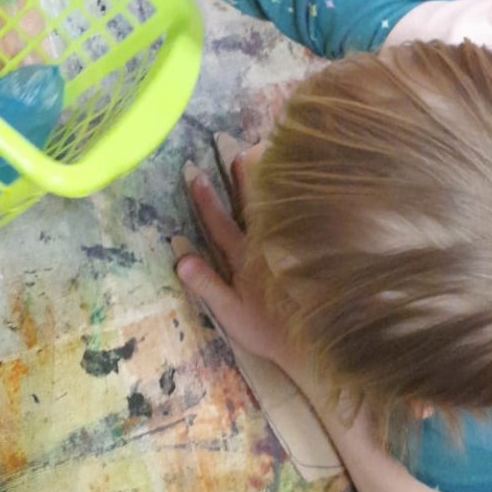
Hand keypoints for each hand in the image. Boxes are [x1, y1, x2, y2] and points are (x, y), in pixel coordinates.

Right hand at [176, 163, 296, 367]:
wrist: (310, 339)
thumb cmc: (265, 329)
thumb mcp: (230, 312)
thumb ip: (207, 285)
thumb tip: (181, 257)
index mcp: (242, 259)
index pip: (220, 225)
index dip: (207, 202)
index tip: (196, 175)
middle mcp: (263, 247)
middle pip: (249, 208)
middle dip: (239, 182)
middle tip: (235, 152)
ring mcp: (283, 248)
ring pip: (273, 211)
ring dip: (265, 188)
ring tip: (264, 161)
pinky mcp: (302, 252)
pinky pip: (297, 220)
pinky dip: (292, 203)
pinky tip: (297, 192)